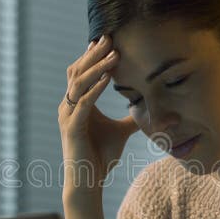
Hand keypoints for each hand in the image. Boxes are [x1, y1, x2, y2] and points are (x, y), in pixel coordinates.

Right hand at [58, 35, 138, 197]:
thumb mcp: (121, 131)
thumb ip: (132, 118)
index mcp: (77, 104)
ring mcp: (68, 116)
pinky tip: (107, 78)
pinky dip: (95, 89)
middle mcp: (68, 106)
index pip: (81, 72)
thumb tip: (150, 109)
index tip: (107, 40)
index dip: (92, 56)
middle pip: (77, 71)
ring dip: (96, 67)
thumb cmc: (101, 157)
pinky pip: (83, 103)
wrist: (88, 181)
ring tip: (113, 54)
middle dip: (93, 54)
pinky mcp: (72, 128)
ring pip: (79, 83)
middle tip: (109, 37)